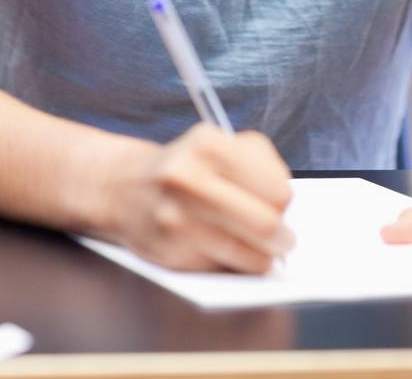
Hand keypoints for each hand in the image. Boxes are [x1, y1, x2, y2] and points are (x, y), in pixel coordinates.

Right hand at [99, 122, 293, 272]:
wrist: (125, 188)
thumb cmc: (187, 165)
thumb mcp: (220, 141)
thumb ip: (261, 162)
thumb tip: (286, 204)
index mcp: (208, 144)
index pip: (276, 188)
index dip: (284, 201)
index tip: (282, 204)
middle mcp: (189, 180)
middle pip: (265, 224)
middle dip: (283, 236)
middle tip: (284, 237)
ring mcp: (177, 220)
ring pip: (250, 256)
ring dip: (265, 256)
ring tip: (263, 248)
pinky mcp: (170, 254)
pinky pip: (224, 269)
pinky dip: (235, 264)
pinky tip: (227, 248)